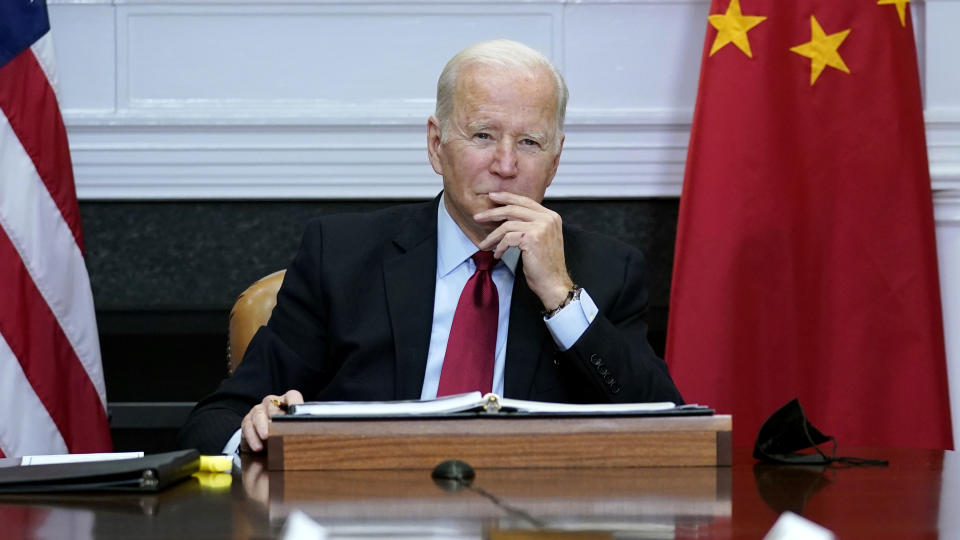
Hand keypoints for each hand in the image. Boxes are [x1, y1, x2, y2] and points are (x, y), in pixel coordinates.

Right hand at [240, 390, 303, 452]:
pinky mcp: (248, 420)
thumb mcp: (294, 427)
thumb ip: (301, 427)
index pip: (293, 396)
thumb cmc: (285, 430)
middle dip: (275, 417)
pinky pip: (248, 426)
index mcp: (287, 400)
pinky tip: (257, 446)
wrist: (267, 438)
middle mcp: (272, 402)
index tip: (296, 414)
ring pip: (259, 415)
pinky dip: (252, 437)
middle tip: (278, 427)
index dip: (295, 403)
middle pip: (273, 406)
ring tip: (265, 437)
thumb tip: (312, 436)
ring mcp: (259, 410)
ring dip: (262, 427)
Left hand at [475, 191, 573, 309]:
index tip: (492, 197)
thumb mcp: (542, 238)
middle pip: (513, 209)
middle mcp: (547, 218)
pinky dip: (499, 247)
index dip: (507, 197)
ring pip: (507, 225)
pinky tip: (498, 254)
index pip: (525, 201)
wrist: (554, 282)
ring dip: (493, 236)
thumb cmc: (546, 265)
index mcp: (550, 216)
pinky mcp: (532, 238)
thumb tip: (508, 216)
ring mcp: (540, 227)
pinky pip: (507, 238)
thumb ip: (531, 224)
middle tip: (478, 217)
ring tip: (485, 244)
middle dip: (492, 213)